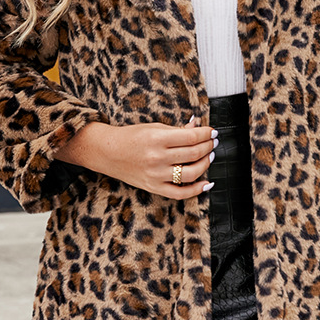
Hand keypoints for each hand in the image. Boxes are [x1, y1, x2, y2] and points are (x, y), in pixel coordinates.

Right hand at [56, 115, 217, 199]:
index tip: (212, 132)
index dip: (206, 134)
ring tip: (209, 157)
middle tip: (212, 142)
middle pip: (194, 154)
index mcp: (157, 138)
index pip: (191, 137)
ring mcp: (156, 175)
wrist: (107, 152)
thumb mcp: (153, 127)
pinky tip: (207, 183)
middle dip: (208, 147)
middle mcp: (157, 157)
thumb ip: (177, 129)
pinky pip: (180, 193)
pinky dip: (197, 190)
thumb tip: (197, 125)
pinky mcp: (154, 187)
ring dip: (205, 164)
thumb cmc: (130, 137)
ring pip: (191, 173)